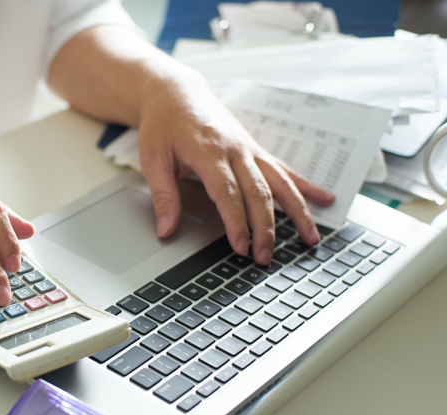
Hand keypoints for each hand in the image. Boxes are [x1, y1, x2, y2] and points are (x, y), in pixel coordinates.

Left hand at [136, 68, 335, 264]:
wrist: (176, 91)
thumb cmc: (163, 124)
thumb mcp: (152, 158)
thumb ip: (163, 196)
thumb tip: (166, 230)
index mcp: (208, 151)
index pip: (228, 193)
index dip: (237, 222)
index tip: (241, 247)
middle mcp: (235, 149)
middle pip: (258, 193)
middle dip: (265, 228)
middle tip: (265, 257)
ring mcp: (249, 149)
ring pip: (280, 182)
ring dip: (297, 212)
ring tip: (310, 238)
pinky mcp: (255, 149)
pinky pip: (284, 169)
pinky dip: (306, 186)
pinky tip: (326, 199)